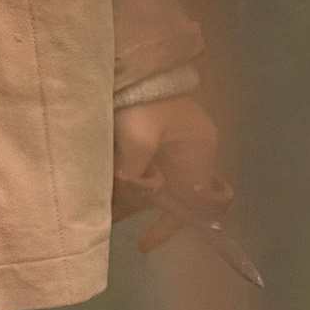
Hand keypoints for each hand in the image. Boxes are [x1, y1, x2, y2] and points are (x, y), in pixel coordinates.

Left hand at [112, 92, 228, 252]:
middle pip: (176, 196)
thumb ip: (133, 178)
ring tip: (109, 205)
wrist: (130, 64)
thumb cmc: (141, 102)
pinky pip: (153, 169)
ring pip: (162, 185)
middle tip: (115, 219)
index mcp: (201, 151)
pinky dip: (136, 181)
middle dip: (147, 211)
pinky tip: (114, 185)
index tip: (144, 244)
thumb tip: (119, 212)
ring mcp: (180, 144)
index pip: (194, 203)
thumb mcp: (136, 140)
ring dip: (138, 196)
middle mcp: (197, 151)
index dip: (169, 226)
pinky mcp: (163, 137)